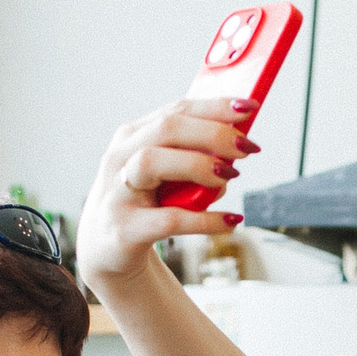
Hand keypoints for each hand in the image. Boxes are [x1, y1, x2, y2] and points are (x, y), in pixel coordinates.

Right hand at [76, 100, 253, 284]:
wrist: (106, 249)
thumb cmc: (144, 204)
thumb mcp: (165, 174)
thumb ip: (193, 158)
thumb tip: (235, 152)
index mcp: (132, 136)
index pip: (177, 110)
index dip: (216, 106)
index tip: (250, 108)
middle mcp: (120, 157)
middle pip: (166, 128)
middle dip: (212, 132)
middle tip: (246, 147)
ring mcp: (118, 192)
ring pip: (152, 163)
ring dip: (198, 166)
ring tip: (228, 177)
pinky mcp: (125, 229)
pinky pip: (169, 220)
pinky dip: (205, 219)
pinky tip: (229, 220)